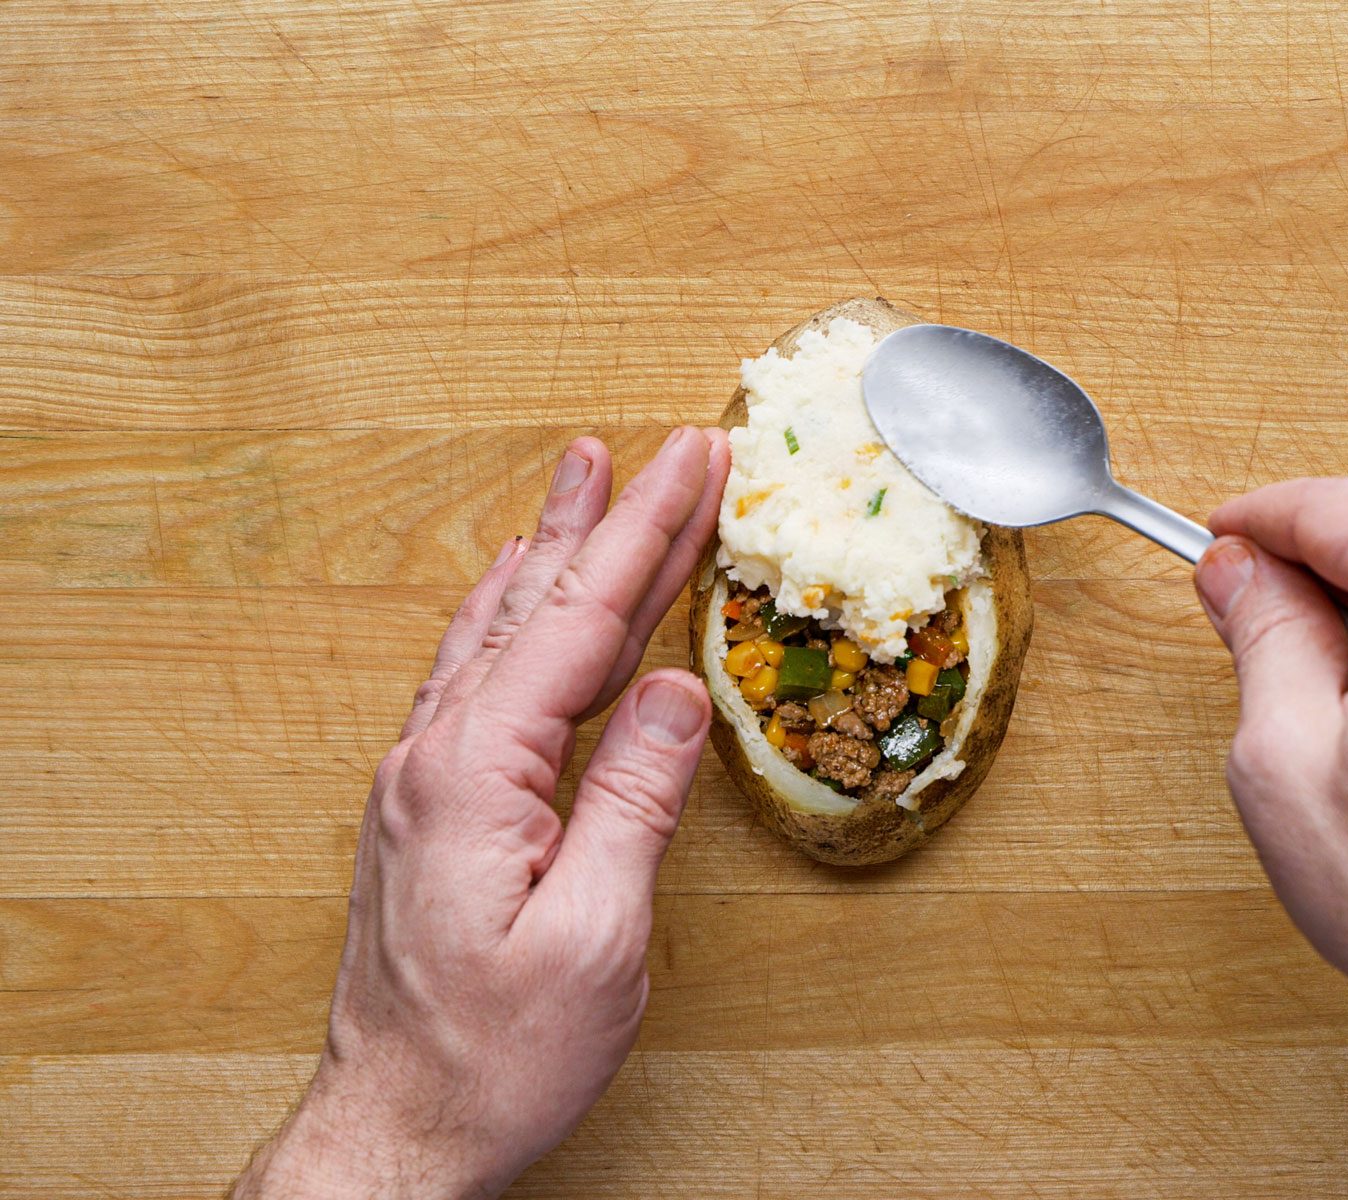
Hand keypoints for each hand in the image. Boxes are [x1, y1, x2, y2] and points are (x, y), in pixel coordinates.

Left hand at [234, 427, 730, 1199]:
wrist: (396, 1128)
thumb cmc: (494, 1055)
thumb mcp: (594, 938)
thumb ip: (634, 802)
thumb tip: (675, 692)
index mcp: (475, 774)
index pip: (582, 625)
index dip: (648, 536)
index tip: (695, 463)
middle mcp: (434, 758)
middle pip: (539, 607)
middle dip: (610, 520)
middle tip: (661, 448)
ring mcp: (421, 779)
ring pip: (499, 632)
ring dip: (554, 551)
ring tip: (584, 483)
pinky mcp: (425, 807)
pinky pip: (473, 675)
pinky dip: (512, 615)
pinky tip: (517, 594)